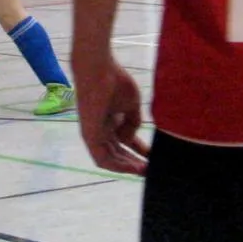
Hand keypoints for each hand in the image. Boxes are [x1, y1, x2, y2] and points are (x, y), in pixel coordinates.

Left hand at [73, 53, 148, 174]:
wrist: (99, 70)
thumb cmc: (114, 81)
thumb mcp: (132, 104)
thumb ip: (134, 123)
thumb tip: (130, 139)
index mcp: (111, 120)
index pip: (125, 141)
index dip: (139, 150)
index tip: (153, 157)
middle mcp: (102, 129)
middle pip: (118, 152)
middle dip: (134, 162)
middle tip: (150, 169)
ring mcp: (94, 133)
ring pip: (110, 158)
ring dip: (127, 167)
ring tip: (144, 171)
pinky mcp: (89, 136)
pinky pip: (101, 158)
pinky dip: (117, 165)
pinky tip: (131, 168)